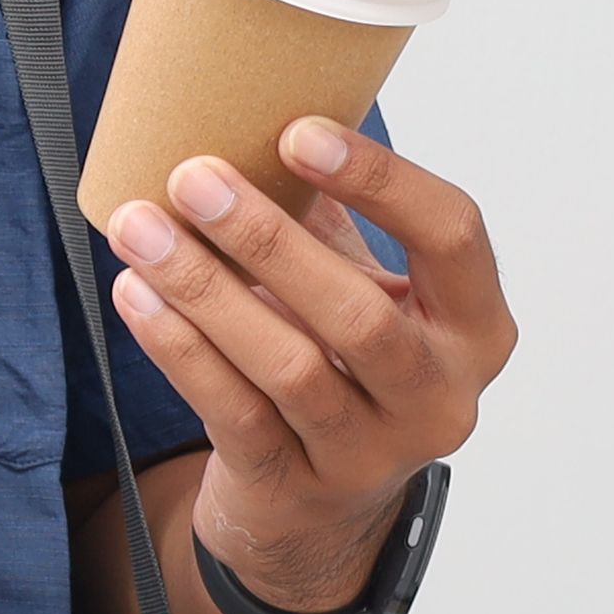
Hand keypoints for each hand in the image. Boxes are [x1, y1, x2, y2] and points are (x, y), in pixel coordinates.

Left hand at [101, 123, 517, 613]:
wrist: (317, 507)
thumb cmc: (343, 363)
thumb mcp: (364, 288)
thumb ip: (331, 216)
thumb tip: (251, 106)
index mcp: (477, 327)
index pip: (453, 235)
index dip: (380, 180)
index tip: (297, 132)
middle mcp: (440, 395)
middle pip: (358, 314)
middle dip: (267, 238)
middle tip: (191, 175)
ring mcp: (373, 453)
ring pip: (287, 366)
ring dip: (204, 289)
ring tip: (140, 228)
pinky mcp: (300, 487)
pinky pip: (233, 410)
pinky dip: (179, 348)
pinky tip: (137, 295)